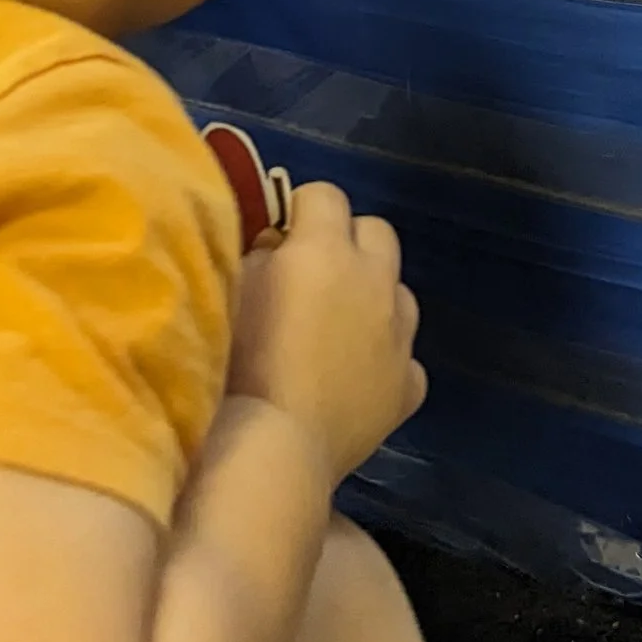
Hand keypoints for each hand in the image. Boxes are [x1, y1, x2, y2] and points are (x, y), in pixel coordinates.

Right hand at [228, 182, 424, 484]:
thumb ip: (260, 258)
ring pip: (400, 292)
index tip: (278, 238)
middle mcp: (374, 281)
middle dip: (347, 242)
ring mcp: (399, 336)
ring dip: (373, 297)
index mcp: (326, 249)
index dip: (299, 211)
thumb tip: (276, 249)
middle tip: (312, 275)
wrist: (275, 447)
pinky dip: (385, 360)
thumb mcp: (232, 291)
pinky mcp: (409, 386)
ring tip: (337, 329)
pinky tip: (356, 380)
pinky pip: (406, 358)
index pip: (324, 194)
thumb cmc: (235, 364)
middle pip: (376, 231)